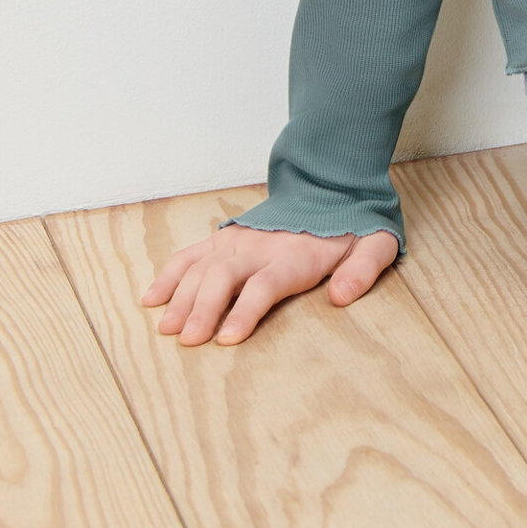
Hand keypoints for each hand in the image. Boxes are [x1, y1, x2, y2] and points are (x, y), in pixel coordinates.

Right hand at [141, 220, 399, 346]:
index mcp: (295, 256)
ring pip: (201, 267)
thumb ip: (362, 270)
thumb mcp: (375, 245)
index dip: (245, 311)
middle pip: (224, 277)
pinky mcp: (224, 238)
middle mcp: (260, 247)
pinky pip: (190, 254)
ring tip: (166, 328)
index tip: (227, 338)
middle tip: (189, 340)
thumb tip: (341, 297)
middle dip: (204, 308)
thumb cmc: (351, 227)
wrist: (331, 187)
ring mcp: (237, 241)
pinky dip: (169, 274)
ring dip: (182, 297)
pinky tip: (152, 298)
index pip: (264, 285)